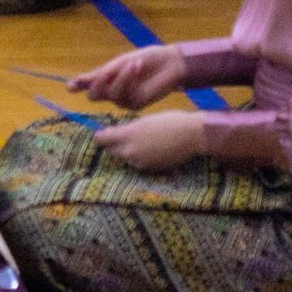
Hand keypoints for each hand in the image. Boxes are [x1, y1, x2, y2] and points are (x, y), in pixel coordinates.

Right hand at [71, 45, 187, 108]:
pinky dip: (129, 79)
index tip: (70, 87)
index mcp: (108, 79)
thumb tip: (73, 84)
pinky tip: (138, 68)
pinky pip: (125, 95)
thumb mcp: (120, 63)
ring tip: (133, 64)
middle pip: (94, 96)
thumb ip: (99, 74)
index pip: (88, 86)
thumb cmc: (146, 59)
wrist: (170, 62)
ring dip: (121, 77)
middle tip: (106, 72)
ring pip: (111, 94)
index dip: (77, 86)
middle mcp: (113, 92)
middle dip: (98, 83)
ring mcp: (124, 99)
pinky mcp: (136, 105)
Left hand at [92, 111, 206, 171]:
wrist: (191, 135)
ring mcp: (140, 163)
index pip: (101, 139)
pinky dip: (140, 157)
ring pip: (125, 157)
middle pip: (111, 150)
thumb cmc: (169, 121)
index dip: (100, 136)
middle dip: (113, 144)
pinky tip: (151, 149)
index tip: (102, 132)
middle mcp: (129, 152)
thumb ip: (127, 129)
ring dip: (128, 151)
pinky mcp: (150, 170)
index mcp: (126, 136)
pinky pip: (138, 163)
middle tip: (120, 136)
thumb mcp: (144, 121)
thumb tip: (115, 133)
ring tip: (141, 141)